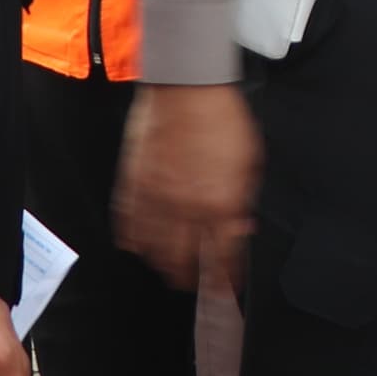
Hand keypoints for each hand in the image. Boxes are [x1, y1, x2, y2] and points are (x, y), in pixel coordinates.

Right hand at [117, 81, 259, 292]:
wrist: (186, 86)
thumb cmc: (223, 120)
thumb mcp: (249, 164)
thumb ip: (241, 203)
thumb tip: (240, 230)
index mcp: (218, 204)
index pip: (221, 258)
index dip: (225, 279)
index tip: (228, 289)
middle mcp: (183, 208)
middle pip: (181, 263)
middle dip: (190, 281)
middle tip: (197, 286)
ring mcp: (153, 198)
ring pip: (151, 250)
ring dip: (163, 265)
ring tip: (171, 271)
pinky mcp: (131, 185)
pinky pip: (128, 226)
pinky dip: (135, 241)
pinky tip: (142, 246)